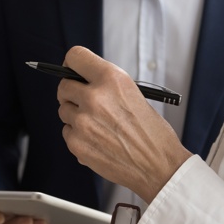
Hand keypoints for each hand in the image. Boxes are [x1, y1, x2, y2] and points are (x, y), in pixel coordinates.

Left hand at [56, 46, 191, 203]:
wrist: (159, 166)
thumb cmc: (151, 132)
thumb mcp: (133, 93)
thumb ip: (105, 84)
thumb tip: (80, 79)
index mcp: (112, 78)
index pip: (75, 56)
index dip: (71, 64)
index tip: (72, 71)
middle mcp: (95, 97)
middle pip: (64, 85)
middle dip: (71, 92)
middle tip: (82, 101)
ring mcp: (83, 121)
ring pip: (64, 110)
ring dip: (76, 116)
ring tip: (99, 126)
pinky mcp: (77, 143)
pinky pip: (67, 132)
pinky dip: (78, 136)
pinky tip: (98, 140)